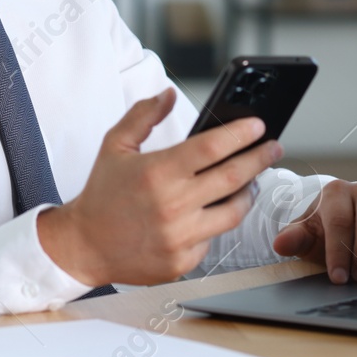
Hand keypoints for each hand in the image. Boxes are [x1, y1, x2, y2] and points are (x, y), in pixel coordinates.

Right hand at [37, 88, 281, 285]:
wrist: (83, 246)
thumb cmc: (101, 194)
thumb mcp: (115, 146)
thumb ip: (143, 116)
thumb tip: (169, 94)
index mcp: (158, 173)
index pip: (212, 148)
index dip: (240, 134)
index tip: (259, 125)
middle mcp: (172, 206)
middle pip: (233, 178)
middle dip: (260, 159)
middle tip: (273, 147)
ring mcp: (179, 237)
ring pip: (233, 213)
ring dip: (248, 193)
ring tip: (251, 180)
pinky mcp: (182, 262)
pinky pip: (212, 239)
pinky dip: (215, 223)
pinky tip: (213, 211)